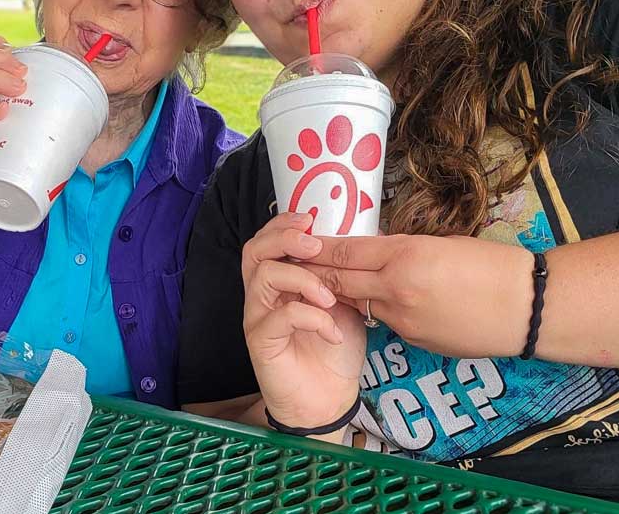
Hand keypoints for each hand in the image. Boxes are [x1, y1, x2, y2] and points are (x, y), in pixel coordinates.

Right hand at [242, 211, 364, 430]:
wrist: (329, 398)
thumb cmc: (333, 348)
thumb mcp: (344, 301)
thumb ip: (341, 273)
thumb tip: (363, 237)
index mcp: (278, 280)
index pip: (267, 239)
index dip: (283, 224)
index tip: (311, 219)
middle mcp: (261, 295)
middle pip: (254, 250)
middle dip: (284, 240)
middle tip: (314, 246)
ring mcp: (257, 318)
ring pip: (264, 277)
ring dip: (302, 278)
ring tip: (330, 296)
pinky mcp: (261, 342)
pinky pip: (280, 316)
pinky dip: (312, 317)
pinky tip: (332, 332)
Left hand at [304, 233, 533, 358]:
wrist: (526, 309)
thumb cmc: (490, 265)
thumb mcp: (441, 244)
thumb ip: (402, 249)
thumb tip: (377, 253)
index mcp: (404, 257)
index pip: (344, 251)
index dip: (316, 247)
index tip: (296, 240)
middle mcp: (396, 290)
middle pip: (339, 280)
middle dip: (312, 272)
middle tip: (292, 263)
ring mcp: (403, 321)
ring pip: (358, 302)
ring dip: (340, 292)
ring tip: (321, 282)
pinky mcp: (415, 341)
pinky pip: (385, 320)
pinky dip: (375, 308)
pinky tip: (375, 301)